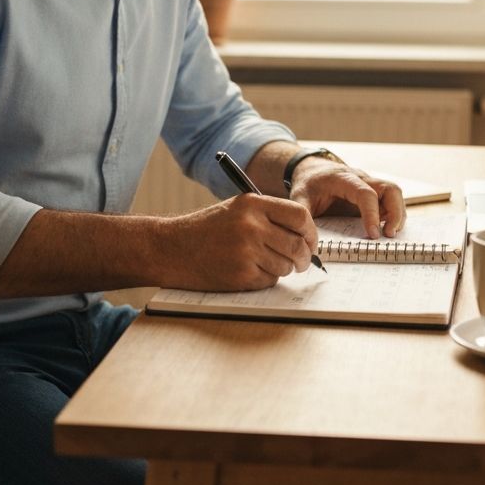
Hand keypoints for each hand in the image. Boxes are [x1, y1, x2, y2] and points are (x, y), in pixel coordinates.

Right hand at [155, 195, 317, 290]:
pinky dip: (265, 278)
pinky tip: (247, 270)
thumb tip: (305, 234)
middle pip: (297, 244)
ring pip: (286, 265)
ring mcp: (246, 251)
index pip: (300, 215)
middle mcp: (251, 225)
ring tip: (263, 262)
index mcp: (252, 204)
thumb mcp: (237, 208)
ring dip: (282, 268)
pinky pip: (270, 280)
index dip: (311, 231)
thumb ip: (269, 216)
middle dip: (303, 257)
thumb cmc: (207, 229)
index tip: (310, 241)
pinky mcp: (241, 275)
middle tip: (301, 261)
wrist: (173, 249)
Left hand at [287, 161, 405, 238]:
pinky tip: (385, 229)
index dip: (372, 214)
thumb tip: (308, 244)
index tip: (373, 234)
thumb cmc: (308, 184)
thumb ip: (304, 217)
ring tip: (389, 234)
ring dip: (397, 214)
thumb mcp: (299, 198)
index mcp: (343, 179)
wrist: (312, 170)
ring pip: (394, 194)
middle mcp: (362, 179)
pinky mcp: (374, 192)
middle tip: (389, 235)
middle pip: (390, 189)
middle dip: (395, 213)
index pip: (365, 193)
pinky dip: (393, 214)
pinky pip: (390, 200)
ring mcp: (370, 184)